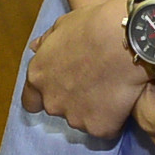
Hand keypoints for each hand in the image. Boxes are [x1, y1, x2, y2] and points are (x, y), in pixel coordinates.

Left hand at [22, 0, 144, 135]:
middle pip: (59, 108)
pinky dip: (114, 119)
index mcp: (38, 76)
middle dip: (72, 100)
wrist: (124, 41)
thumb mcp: (62, 26)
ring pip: (83, 119)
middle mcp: (51, 101)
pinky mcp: (99, 128)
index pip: (31, 101)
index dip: (43, 96)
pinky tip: (123, 100)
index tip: (58, 90)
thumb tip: (36, 48)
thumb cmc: (93, 26)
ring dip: (93, 110)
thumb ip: (46, 43)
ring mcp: (75, 117)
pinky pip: (106, 128)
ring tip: (111, 89)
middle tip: (93, 83)